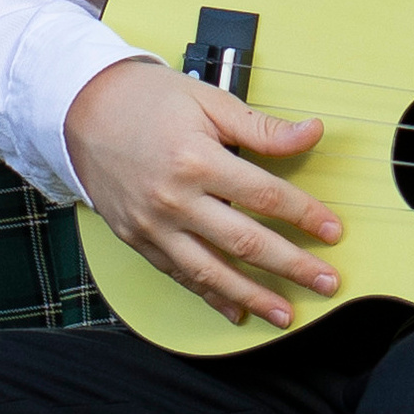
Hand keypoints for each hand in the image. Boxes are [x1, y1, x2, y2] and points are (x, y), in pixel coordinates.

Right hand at [64, 58, 341, 329]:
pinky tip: (236, 311)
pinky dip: (210, 297)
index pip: (265, 196)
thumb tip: (312, 133)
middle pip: (246, 243)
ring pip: (212, 272)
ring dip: (254, 297)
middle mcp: (175, 199)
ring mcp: (153, 224)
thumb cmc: (146, 99)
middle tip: (327, 283)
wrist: (80, 108)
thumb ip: (261, 127)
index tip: (333, 230)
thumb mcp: (207, 100)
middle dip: (293, 267)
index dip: (305, 216)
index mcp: (196, 159)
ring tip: (287, 314)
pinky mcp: (137, 238)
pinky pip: (179, 276)